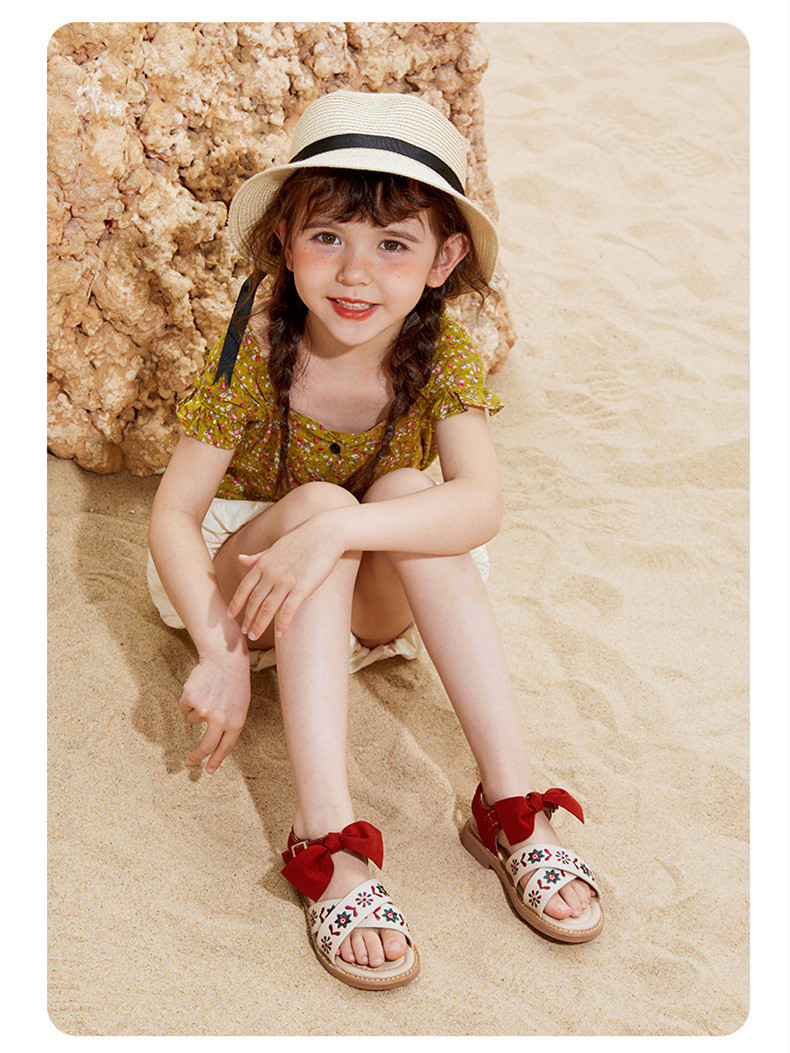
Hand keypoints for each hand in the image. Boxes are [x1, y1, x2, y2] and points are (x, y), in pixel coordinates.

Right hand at [179, 653, 249, 773]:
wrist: (225, 660)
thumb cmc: (234, 683)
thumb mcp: (239, 706)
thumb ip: (229, 725)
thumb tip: (214, 745)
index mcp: (236, 722)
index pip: (225, 748)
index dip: (216, 760)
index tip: (209, 771)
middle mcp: (220, 720)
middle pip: (206, 746)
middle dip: (197, 756)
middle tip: (190, 761)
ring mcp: (204, 710)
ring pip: (193, 720)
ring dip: (197, 709)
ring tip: (209, 693)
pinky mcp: (190, 700)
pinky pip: (185, 707)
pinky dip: (189, 699)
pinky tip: (200, 687)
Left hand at [227, 513, 344, 640]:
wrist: (326, 534)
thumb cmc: (302, 539)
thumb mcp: (275, 547)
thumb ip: (258, 557)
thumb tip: (240, 559)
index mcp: (263, 564)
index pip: (244, 587)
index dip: (236, 603)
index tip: (230, 615)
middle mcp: (271, 574)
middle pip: (254, 601)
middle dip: (248, 618)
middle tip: (245, 632)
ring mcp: (285, 581)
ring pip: (268, 608)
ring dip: (260, 625)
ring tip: (255, 636)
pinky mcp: (302, 588)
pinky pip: (288, 610)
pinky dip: (282, 623)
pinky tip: (280, 634)